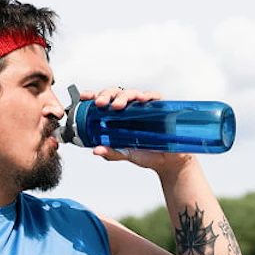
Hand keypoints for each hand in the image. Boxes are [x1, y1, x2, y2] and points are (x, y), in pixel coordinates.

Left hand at [82, 86, 196, 177]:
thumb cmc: (147, 155)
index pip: (104, 102)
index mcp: (118, 118)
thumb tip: (96, 150)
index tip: (85, 97)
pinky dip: (147, 95)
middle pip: (115, 94)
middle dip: (106, 95)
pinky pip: (153, 96)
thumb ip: (112, 153)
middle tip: (101, 104)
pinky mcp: (159, 107)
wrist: (168, 161)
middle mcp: (130, 109)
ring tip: (117, 105)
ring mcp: (144, 107)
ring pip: (131, 93)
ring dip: (123, 96)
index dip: (94, 96)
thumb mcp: (126, 155)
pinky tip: (142, 99)